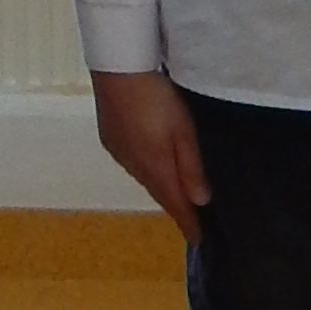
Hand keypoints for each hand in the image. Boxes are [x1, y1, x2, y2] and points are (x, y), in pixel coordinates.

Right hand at [91, 68, 209, 240]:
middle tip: (191, 218)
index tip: (199, 241)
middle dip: (175, 206)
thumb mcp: (183, 130)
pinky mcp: (110, 138)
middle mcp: (134, 166)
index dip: (188, 223)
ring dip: (160, 186)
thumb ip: (191, 166)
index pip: (175, 204)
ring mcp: (119, 152)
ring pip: (144, 177)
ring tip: (174, 192)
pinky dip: (145, 169)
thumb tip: (200, 202)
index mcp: (155, 167)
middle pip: (158, 193)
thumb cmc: (157, 98)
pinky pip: (131, 163)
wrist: (118, 68)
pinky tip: (150, 162)